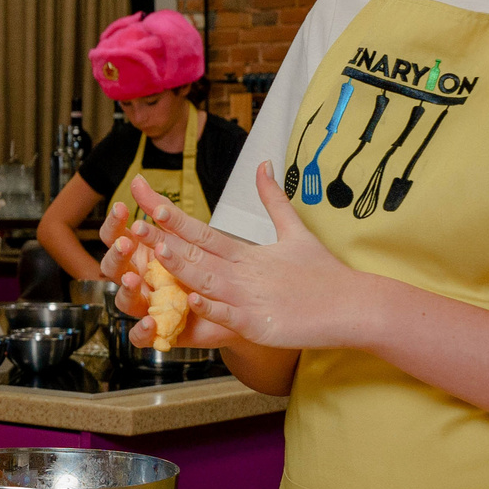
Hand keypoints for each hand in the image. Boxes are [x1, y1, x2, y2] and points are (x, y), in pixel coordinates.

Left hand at [100, 169, 364, 350]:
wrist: (354, 305)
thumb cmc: (322, 272)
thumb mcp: (295, 231)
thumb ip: (273, 200)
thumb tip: (264, 165)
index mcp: (246, 253)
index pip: (203, 232)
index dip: (175, 219)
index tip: (150, 202)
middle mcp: (244, 272)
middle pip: (197, 253)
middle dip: (164, 239)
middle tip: (134, 225)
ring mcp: (251, 298)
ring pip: (208, 281)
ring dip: (181, 266)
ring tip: (156, 252)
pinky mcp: (261, 323)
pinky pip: (231, 316)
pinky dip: (213, 308)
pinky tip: (193, 300)